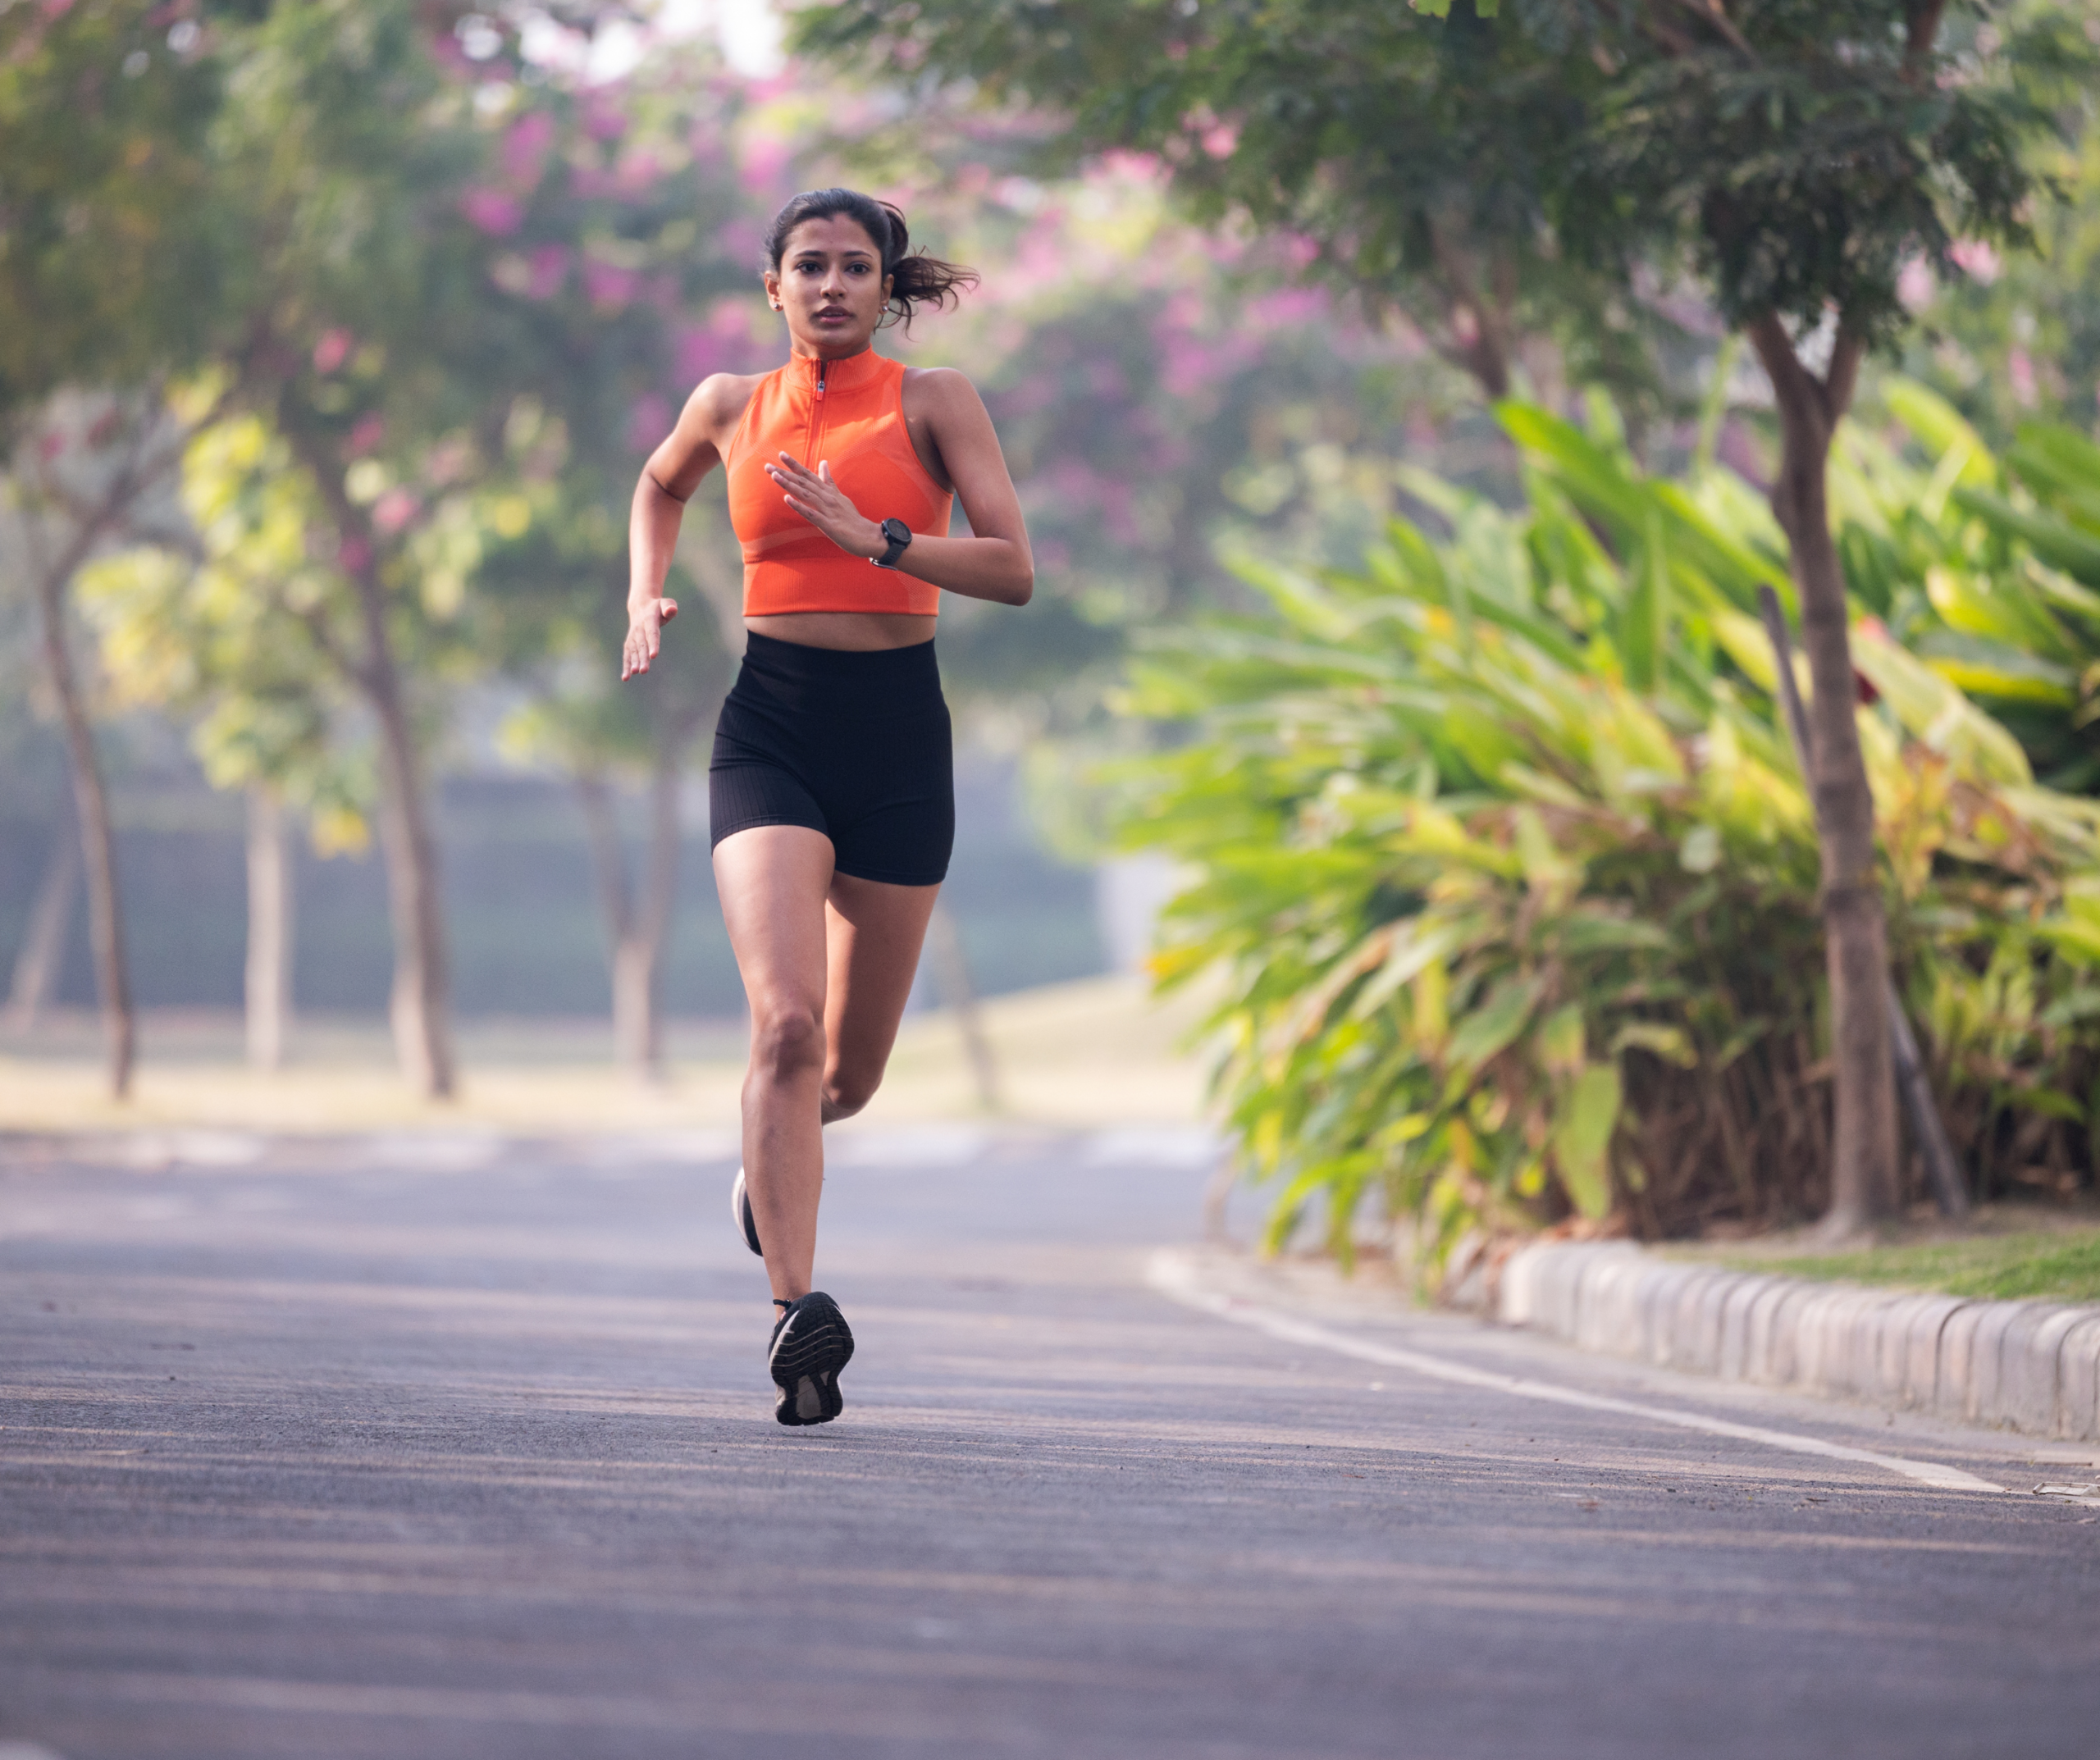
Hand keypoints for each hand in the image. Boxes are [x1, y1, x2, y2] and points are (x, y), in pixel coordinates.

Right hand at [621, 596, 677, 679]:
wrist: (641, 606)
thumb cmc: (658, 607)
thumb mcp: (666, 603)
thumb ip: (669, 606)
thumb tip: (672, 610)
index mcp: (649, 619)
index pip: (652, 633)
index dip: (652, 644)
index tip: (653, 655)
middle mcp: (639, 629)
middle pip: (641, 645)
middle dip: (642, 658)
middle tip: (644, 670)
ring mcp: (633, 636)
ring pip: (633, 651)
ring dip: (633, 662)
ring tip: (635, 673)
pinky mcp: (630, 643)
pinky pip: (627, 654)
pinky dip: (626, 665)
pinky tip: (626, 678)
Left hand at [765, 452, 882, 558]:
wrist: (868, 536)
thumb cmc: (852, 518)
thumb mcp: (840, 496)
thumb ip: (829, 481)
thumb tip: (823, 463)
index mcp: (828, 491)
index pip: (809, 474)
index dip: (795, 465)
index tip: (781, 454)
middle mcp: (827, 497)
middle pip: (803, 482)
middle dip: (785, 473)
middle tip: (768, 466)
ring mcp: (828, 510)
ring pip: (806, 494)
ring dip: (789, 485)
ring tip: (775, 476)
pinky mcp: (828, 524)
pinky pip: (811, 514)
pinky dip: (799, 506)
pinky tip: (787, 500)